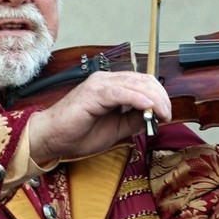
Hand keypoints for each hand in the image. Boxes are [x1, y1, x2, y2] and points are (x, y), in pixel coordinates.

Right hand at [28, 71, 171, 161]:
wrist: (51, 138)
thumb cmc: (78, 134)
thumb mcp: (116, 129)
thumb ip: (134, 120)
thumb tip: (154, 116)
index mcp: (111, 86)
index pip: (143, 82)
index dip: (159, 95)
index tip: (167, 113)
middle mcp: (106, 80)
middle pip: (143, 80)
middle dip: (160, 97)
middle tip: (167, 115)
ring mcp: (99, 84)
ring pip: (136, 84)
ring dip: (154, 99)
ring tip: (162, 114)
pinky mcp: (93, 92)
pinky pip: (121, 93)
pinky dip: (138, 99)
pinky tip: (148, 108)